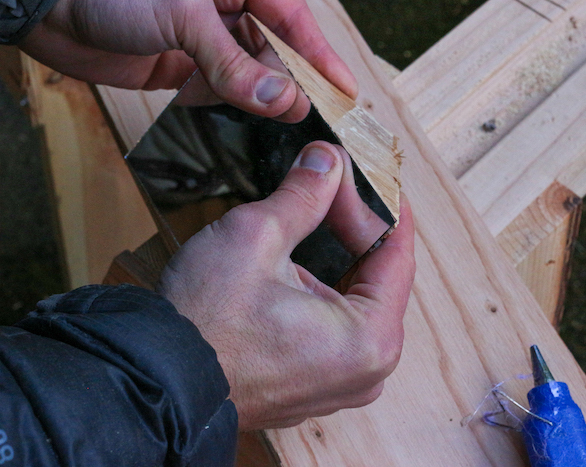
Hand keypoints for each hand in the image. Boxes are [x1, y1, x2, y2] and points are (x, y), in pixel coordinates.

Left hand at [18, 0, 356, 120]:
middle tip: (300, 108)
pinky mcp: (186, 69)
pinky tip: (231, 101)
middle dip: (287, 80)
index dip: (320, 55)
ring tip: (270, 108)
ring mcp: (206, 42)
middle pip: (276, 51)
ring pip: (251, 75)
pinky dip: (227, 100)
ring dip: (258, 95)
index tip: (345, 88)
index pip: (292, 20)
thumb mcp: (183, 19)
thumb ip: (233, 63)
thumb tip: (282, 100)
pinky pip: (220, 90)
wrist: (50, 11)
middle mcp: (225, 11)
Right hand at [157, 141, 414, 429]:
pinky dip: (323, 290)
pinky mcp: (314, 385)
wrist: (155, 383)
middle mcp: (367, 370)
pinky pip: (334, 327)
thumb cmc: (204, 323)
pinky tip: (300, 261)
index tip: (364, 172)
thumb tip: (327, 161)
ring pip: (356, 301)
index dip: (380, 205)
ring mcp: (341, 383)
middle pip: (380, 278)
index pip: (397, 254)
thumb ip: (304, 194)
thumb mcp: (255, 237)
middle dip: (356, 227)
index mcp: (369, 339)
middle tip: (333, 183)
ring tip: (318, 211)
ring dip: (339, 256)